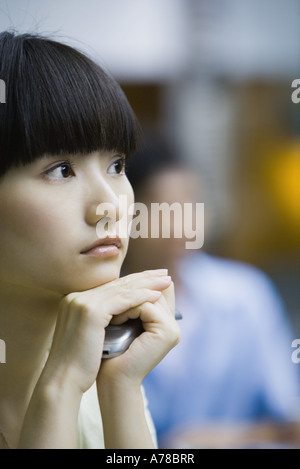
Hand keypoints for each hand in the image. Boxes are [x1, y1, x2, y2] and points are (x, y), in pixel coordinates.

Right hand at [40, 270, 171, 394]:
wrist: (63, 381)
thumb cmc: (79, 366)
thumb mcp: (90, 335)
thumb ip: (103, 320)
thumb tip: (126, 314)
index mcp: (75, 300)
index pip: (110, 285)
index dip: (133, 281)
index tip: (152, 279)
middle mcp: (77, 296)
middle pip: (117, 283)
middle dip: (143, 277)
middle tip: (164, 273)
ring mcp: (83, 302)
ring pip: (122, 288)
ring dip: (147, 284)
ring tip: (166, 281)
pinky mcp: (91, 311)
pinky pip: (123, 300)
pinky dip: (142, 296)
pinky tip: (157, 296)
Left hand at [97, 280, 180, 384]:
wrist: (112, 381)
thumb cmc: (110, 353)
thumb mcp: (118, 322)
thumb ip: (126, 303)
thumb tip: (120, 279)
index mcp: (164, 321)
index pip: (156, 289)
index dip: (138, 281)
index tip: (115, 283)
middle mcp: (172, 324)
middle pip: (155, 288)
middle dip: (133, 285)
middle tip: (111, 288)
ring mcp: (172, 328)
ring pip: (150, 295)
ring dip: (128, 297)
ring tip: (111, 308)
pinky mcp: (167, 332)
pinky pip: (147, 306)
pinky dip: (128, 308)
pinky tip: (114, 317)